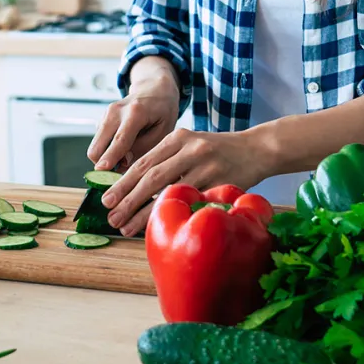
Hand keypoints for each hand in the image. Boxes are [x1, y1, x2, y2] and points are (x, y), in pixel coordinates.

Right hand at [87, 57, 180, 173]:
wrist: (154, 89)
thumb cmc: (162, 111)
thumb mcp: (164, 130)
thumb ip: (145, 148)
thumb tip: (123, 165)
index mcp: (136, 112)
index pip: (120, 140)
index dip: (110, 157)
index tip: (102, 171)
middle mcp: (116, 111)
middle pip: (98, 146)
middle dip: (104, 164)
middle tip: (122, 173)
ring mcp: (106, 114)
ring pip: (96, 146)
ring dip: (106, 158)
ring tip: (127, 158)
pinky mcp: (102, 119)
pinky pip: (99, 142)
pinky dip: (108, 150)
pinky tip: (125, 147)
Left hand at [101, 129, 268, 236]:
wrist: (257, 149)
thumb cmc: (219, 151)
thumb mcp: (191, 145)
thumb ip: (167, 159)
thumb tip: (133, 188)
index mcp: (179, 137)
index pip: (144, 162)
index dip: (123, 183)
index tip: (106, 200)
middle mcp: (190, 148)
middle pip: (151, 177)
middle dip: (127, 199)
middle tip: (111, 217)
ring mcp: (206, 165)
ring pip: (168, 192)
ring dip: (144, 212)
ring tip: (126, 227)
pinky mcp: (220, 182)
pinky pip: (191, 201)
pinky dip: (174, 214)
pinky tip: (162, 225)